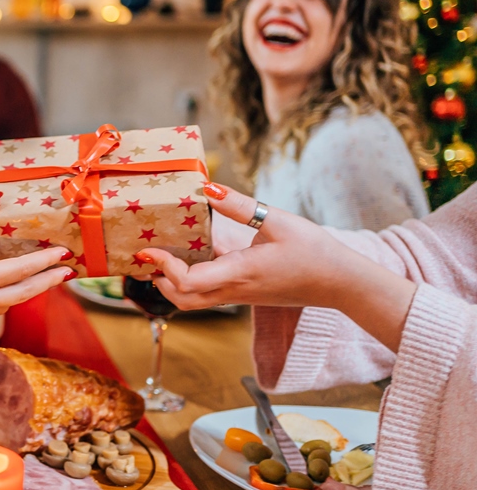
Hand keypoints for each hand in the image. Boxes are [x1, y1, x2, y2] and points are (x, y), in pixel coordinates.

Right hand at [0, 194, 74, 330]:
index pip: (21, 271)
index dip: (45, 262)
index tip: (64, 254)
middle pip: (24, 294)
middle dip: (48, 282)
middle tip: (69, 272)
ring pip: (10, 304)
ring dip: (30, 291)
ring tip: (46, 280)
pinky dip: (9, 297)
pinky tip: (10, 289)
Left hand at [139, 183, 414, 351]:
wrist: (341, 283)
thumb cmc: (315, 252)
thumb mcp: (278, 221)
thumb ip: (240, 205)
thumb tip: (205, 188)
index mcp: (239, 273)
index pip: (188, 282)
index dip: (164, 267)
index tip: (149, 247)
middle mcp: (233, 289)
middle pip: (182, 300)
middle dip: (160, 280)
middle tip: (149, 253)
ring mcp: (238, 295)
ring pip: (193, 301)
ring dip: (173, 282)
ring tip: (164, 253)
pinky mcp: (244, 294)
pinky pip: (208, 292)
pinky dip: (192, 277)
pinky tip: (196, 250)